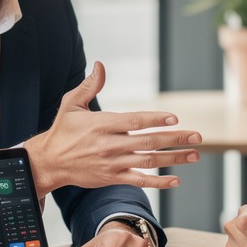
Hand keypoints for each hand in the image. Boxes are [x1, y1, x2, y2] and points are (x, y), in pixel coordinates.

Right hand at [24, 62, 201, 196]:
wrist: (49, 162)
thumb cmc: (63, 131)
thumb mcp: (72, 104)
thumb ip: (90, 86)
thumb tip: (100, 65)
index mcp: (102, 125)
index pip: (134, 121)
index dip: (155, 119)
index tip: (175, 118)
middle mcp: (110, 145)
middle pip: (148, 142)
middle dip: (175, 139)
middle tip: (197, 136)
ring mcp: (113, 164)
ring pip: (148, 162)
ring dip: (174, 158)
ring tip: (195, 154)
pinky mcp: (112, 178)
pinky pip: (139, 181)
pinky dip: (158, 182)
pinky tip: (176, 179)